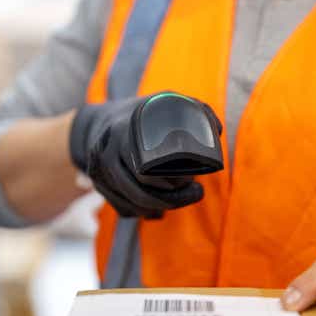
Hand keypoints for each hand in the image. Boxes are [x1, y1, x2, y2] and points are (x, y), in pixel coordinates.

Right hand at [69, 93, 220, 217]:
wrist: (98, 122)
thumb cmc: (142, 114)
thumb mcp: (165, 103)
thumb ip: (193, 111)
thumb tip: (216, 131)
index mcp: (121, 133)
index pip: (145, 172)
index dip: (172, 186)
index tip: (195, 183)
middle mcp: (105, 155)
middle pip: (140, 193)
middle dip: (172, 200)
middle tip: (196, 193)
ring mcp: (99, 174)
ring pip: (132, 205)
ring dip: (159, 208)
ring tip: (181, 199)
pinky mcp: (99, 187)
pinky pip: (124, 209)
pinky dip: (144, 211)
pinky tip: (160, 205)